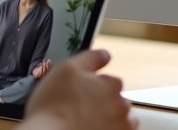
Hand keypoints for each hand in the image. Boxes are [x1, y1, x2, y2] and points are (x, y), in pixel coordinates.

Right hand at [23, 50, 137, 129]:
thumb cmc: (55, 104)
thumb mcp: (67, 69)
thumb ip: (90, 58)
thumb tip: (105, 55)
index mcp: (111, 84)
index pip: (110, 80)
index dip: (94, 85)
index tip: (82, 92)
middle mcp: (121, 105)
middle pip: (116, 99)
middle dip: (103, 102)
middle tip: (81, 107)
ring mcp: (121, 125)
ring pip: (120, 119)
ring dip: (109, 118)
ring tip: (87, 121)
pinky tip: (94, 128)